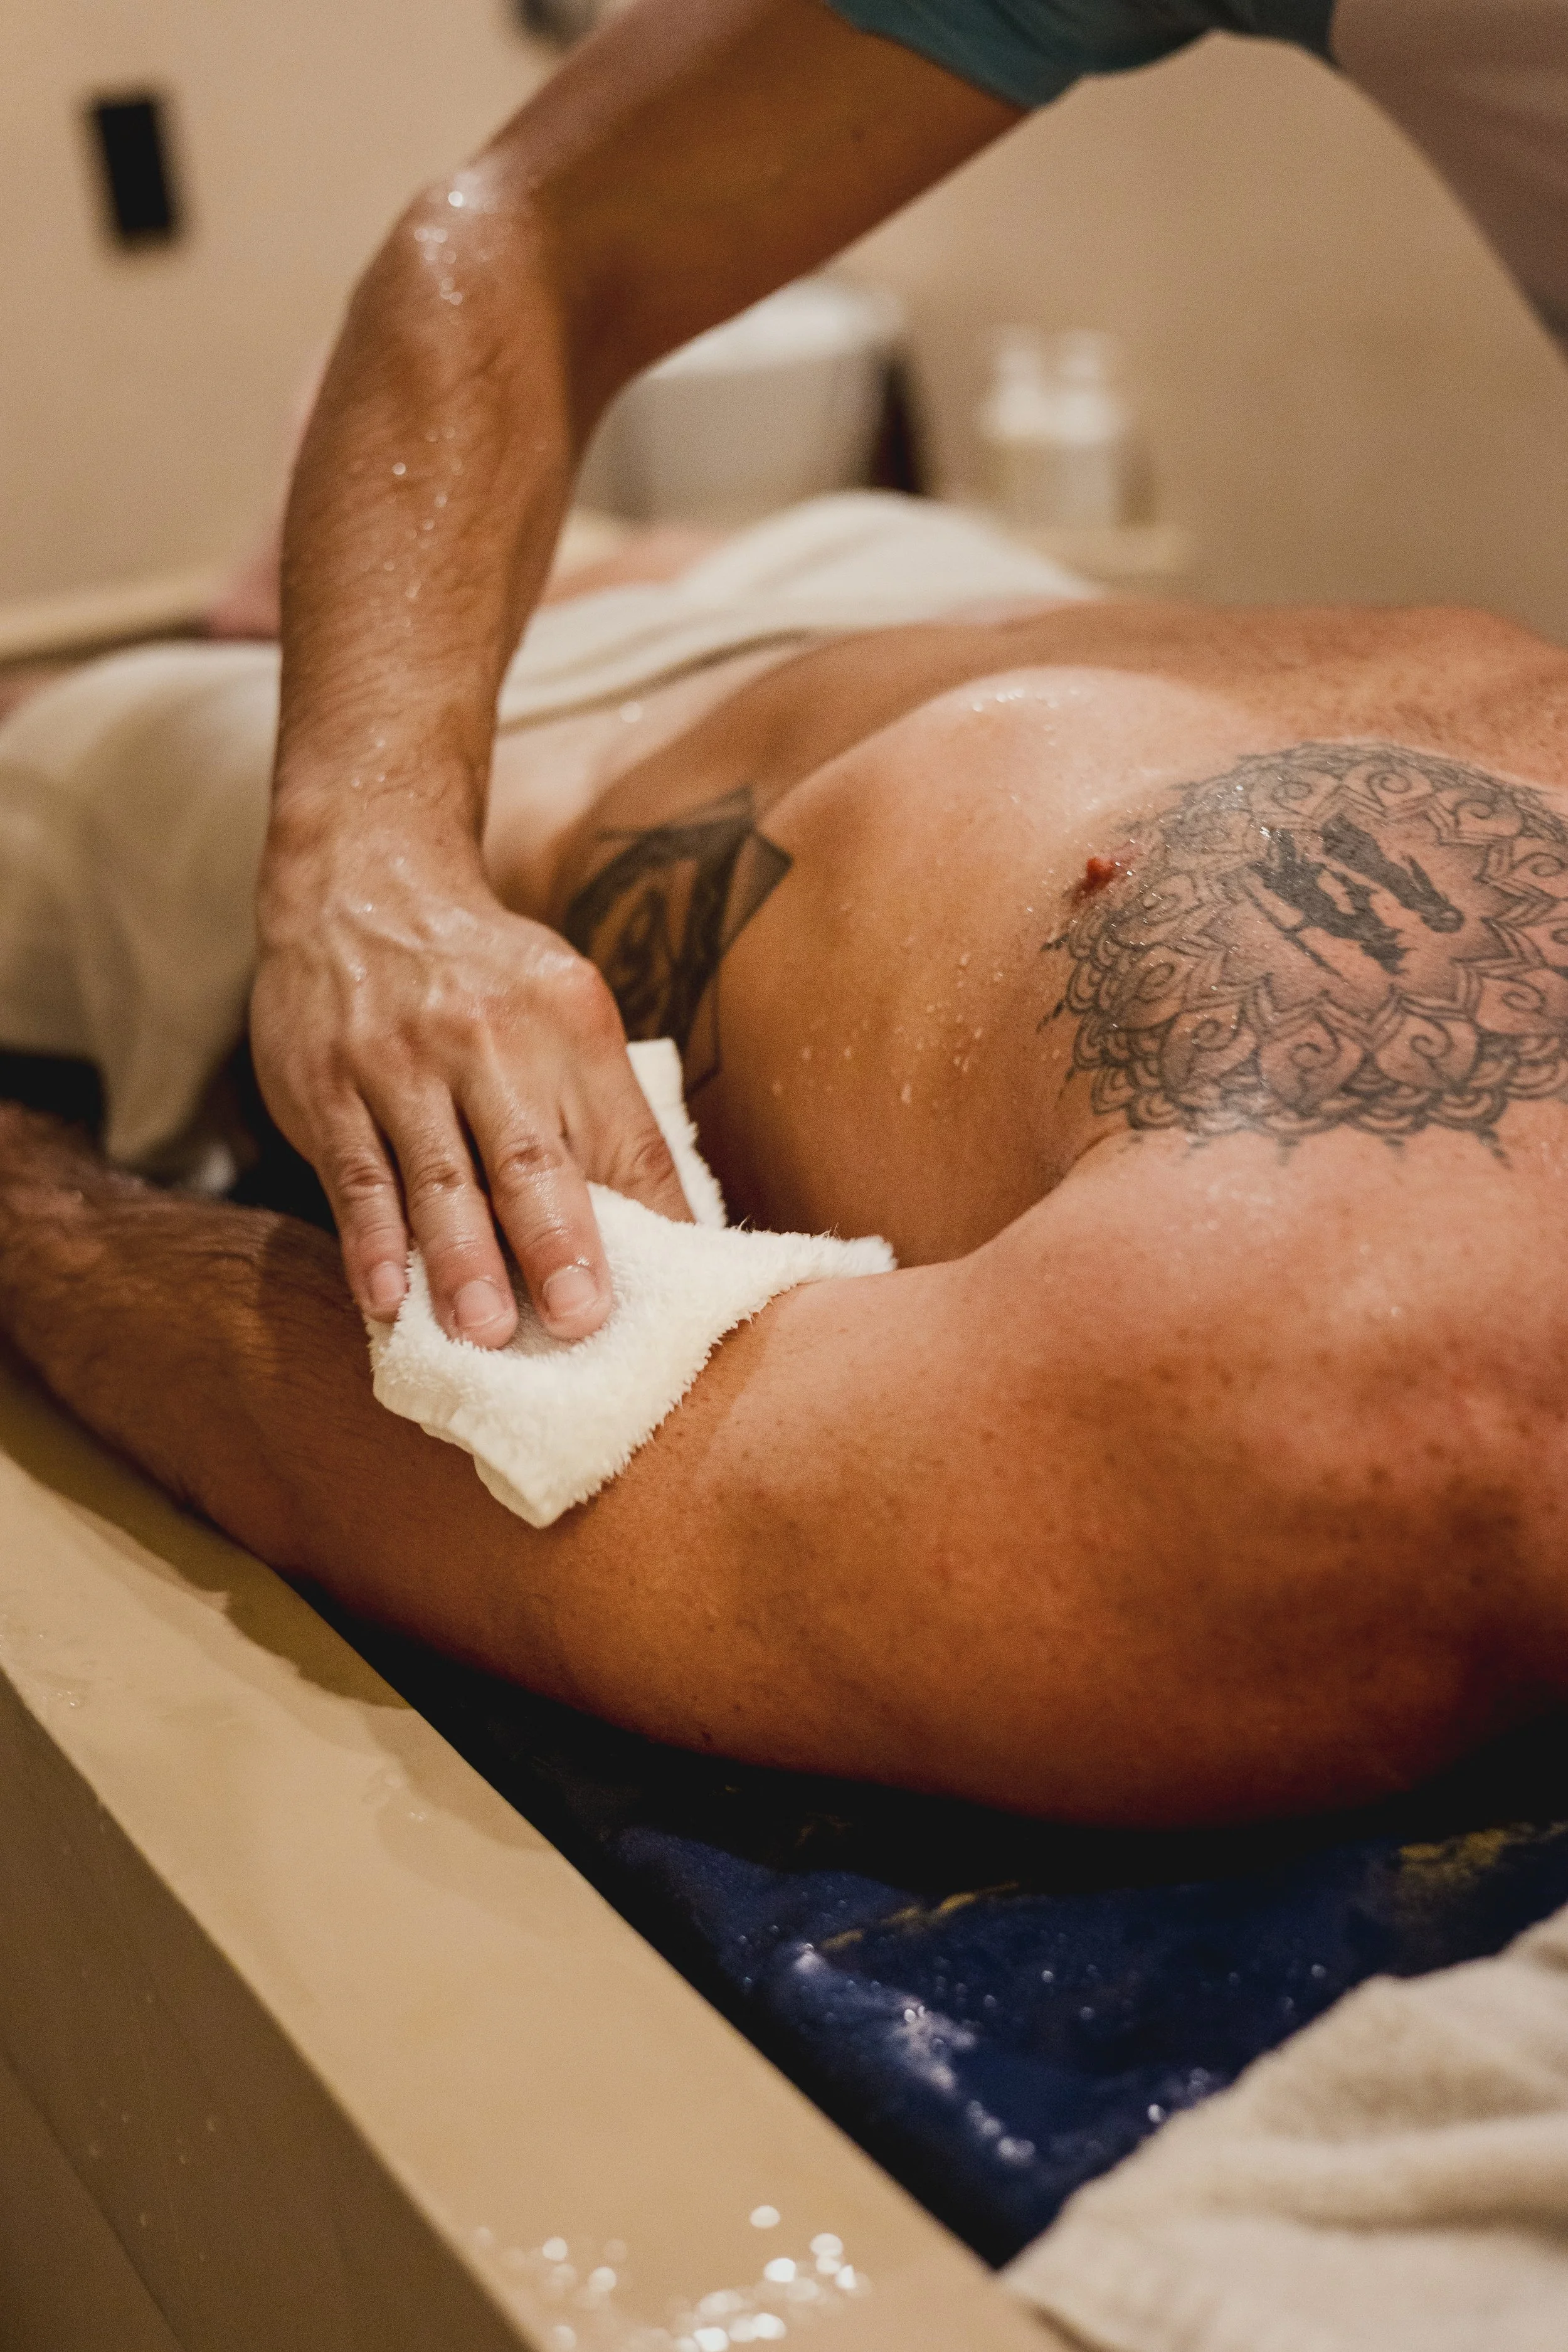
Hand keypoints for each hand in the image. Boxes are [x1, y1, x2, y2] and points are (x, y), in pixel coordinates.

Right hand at [250, 847, 691, 1347]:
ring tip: (484, 1334)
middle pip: (531, 1157)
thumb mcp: (561, 1008)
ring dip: (461, 1261)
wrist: (361, 881)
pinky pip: (356, 1175)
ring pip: (439, 1177)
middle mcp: (487, 1036)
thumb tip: (663, 1227)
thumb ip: (601, 1110)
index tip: (671, 1296)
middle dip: (556, 1243)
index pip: (625, 1139)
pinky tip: (388, 1300)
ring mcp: (399, 1061)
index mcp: (569, 1021)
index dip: (652, 1221)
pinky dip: (372, 1243)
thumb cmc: (482, 975)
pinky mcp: (327, 1085)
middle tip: (578, 1321)